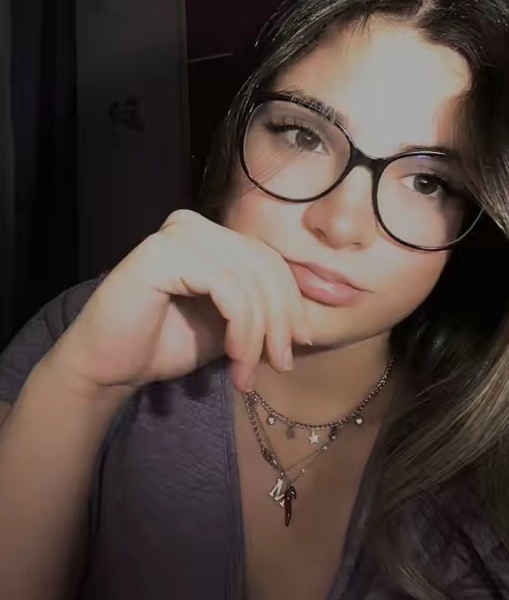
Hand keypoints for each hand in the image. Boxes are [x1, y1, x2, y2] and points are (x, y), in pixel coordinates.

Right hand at [46, 209, 311, 394]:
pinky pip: (227, 287)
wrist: (109, 366)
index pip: (269, 260)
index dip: (292, 302)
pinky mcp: (165, 252)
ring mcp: (179, 233)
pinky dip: (242, 328)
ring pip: (250, 281)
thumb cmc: (167, 343)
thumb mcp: (230, 324)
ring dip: (259, 334)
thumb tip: (308, 320)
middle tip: (282, 363)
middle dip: (280, 321)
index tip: (302, 343)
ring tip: (250, 373)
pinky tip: (237, 359)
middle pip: (265, 268)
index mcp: (211, 235)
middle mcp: (195, 225)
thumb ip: (262, 310)